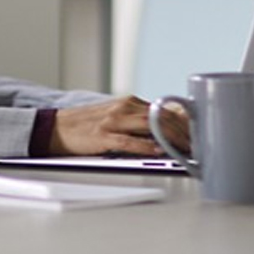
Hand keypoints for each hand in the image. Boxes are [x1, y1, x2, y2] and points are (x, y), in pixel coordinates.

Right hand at [48, 95, 187, 156]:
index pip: (165, 110)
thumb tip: (164, 133)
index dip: (184, 122)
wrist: (55, 127)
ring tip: (186, 148)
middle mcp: (124, 108)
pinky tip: (159, 151)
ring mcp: (113, 121)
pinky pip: (130, 141)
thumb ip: (138, 122)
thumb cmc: (87, 125)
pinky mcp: (103, 136)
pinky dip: (146, 145)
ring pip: (150, 126)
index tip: (198, 134)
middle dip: (183, 131)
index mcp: (130, 102)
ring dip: (171, 138)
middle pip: (162, 117)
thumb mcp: (116, 117)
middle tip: (198, 144)